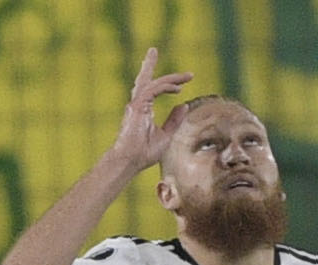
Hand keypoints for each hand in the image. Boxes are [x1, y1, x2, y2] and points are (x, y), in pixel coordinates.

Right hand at [111, 48, 195, 173]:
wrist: (131, 161)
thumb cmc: (144, 153)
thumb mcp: (166, 135)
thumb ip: (174, 120)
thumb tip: (184, 106)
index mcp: (143, 110)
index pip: (153, 91)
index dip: (167, 85)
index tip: (182, 85)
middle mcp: (138, 104)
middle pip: (144, 80)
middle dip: (149, 64)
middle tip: (153, 50)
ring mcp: (136, 105)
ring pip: (152, 83)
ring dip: (170, 78)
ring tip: (186, 76)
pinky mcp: (137, 106)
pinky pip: (152, 90)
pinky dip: (165, 87)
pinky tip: (178, 88)